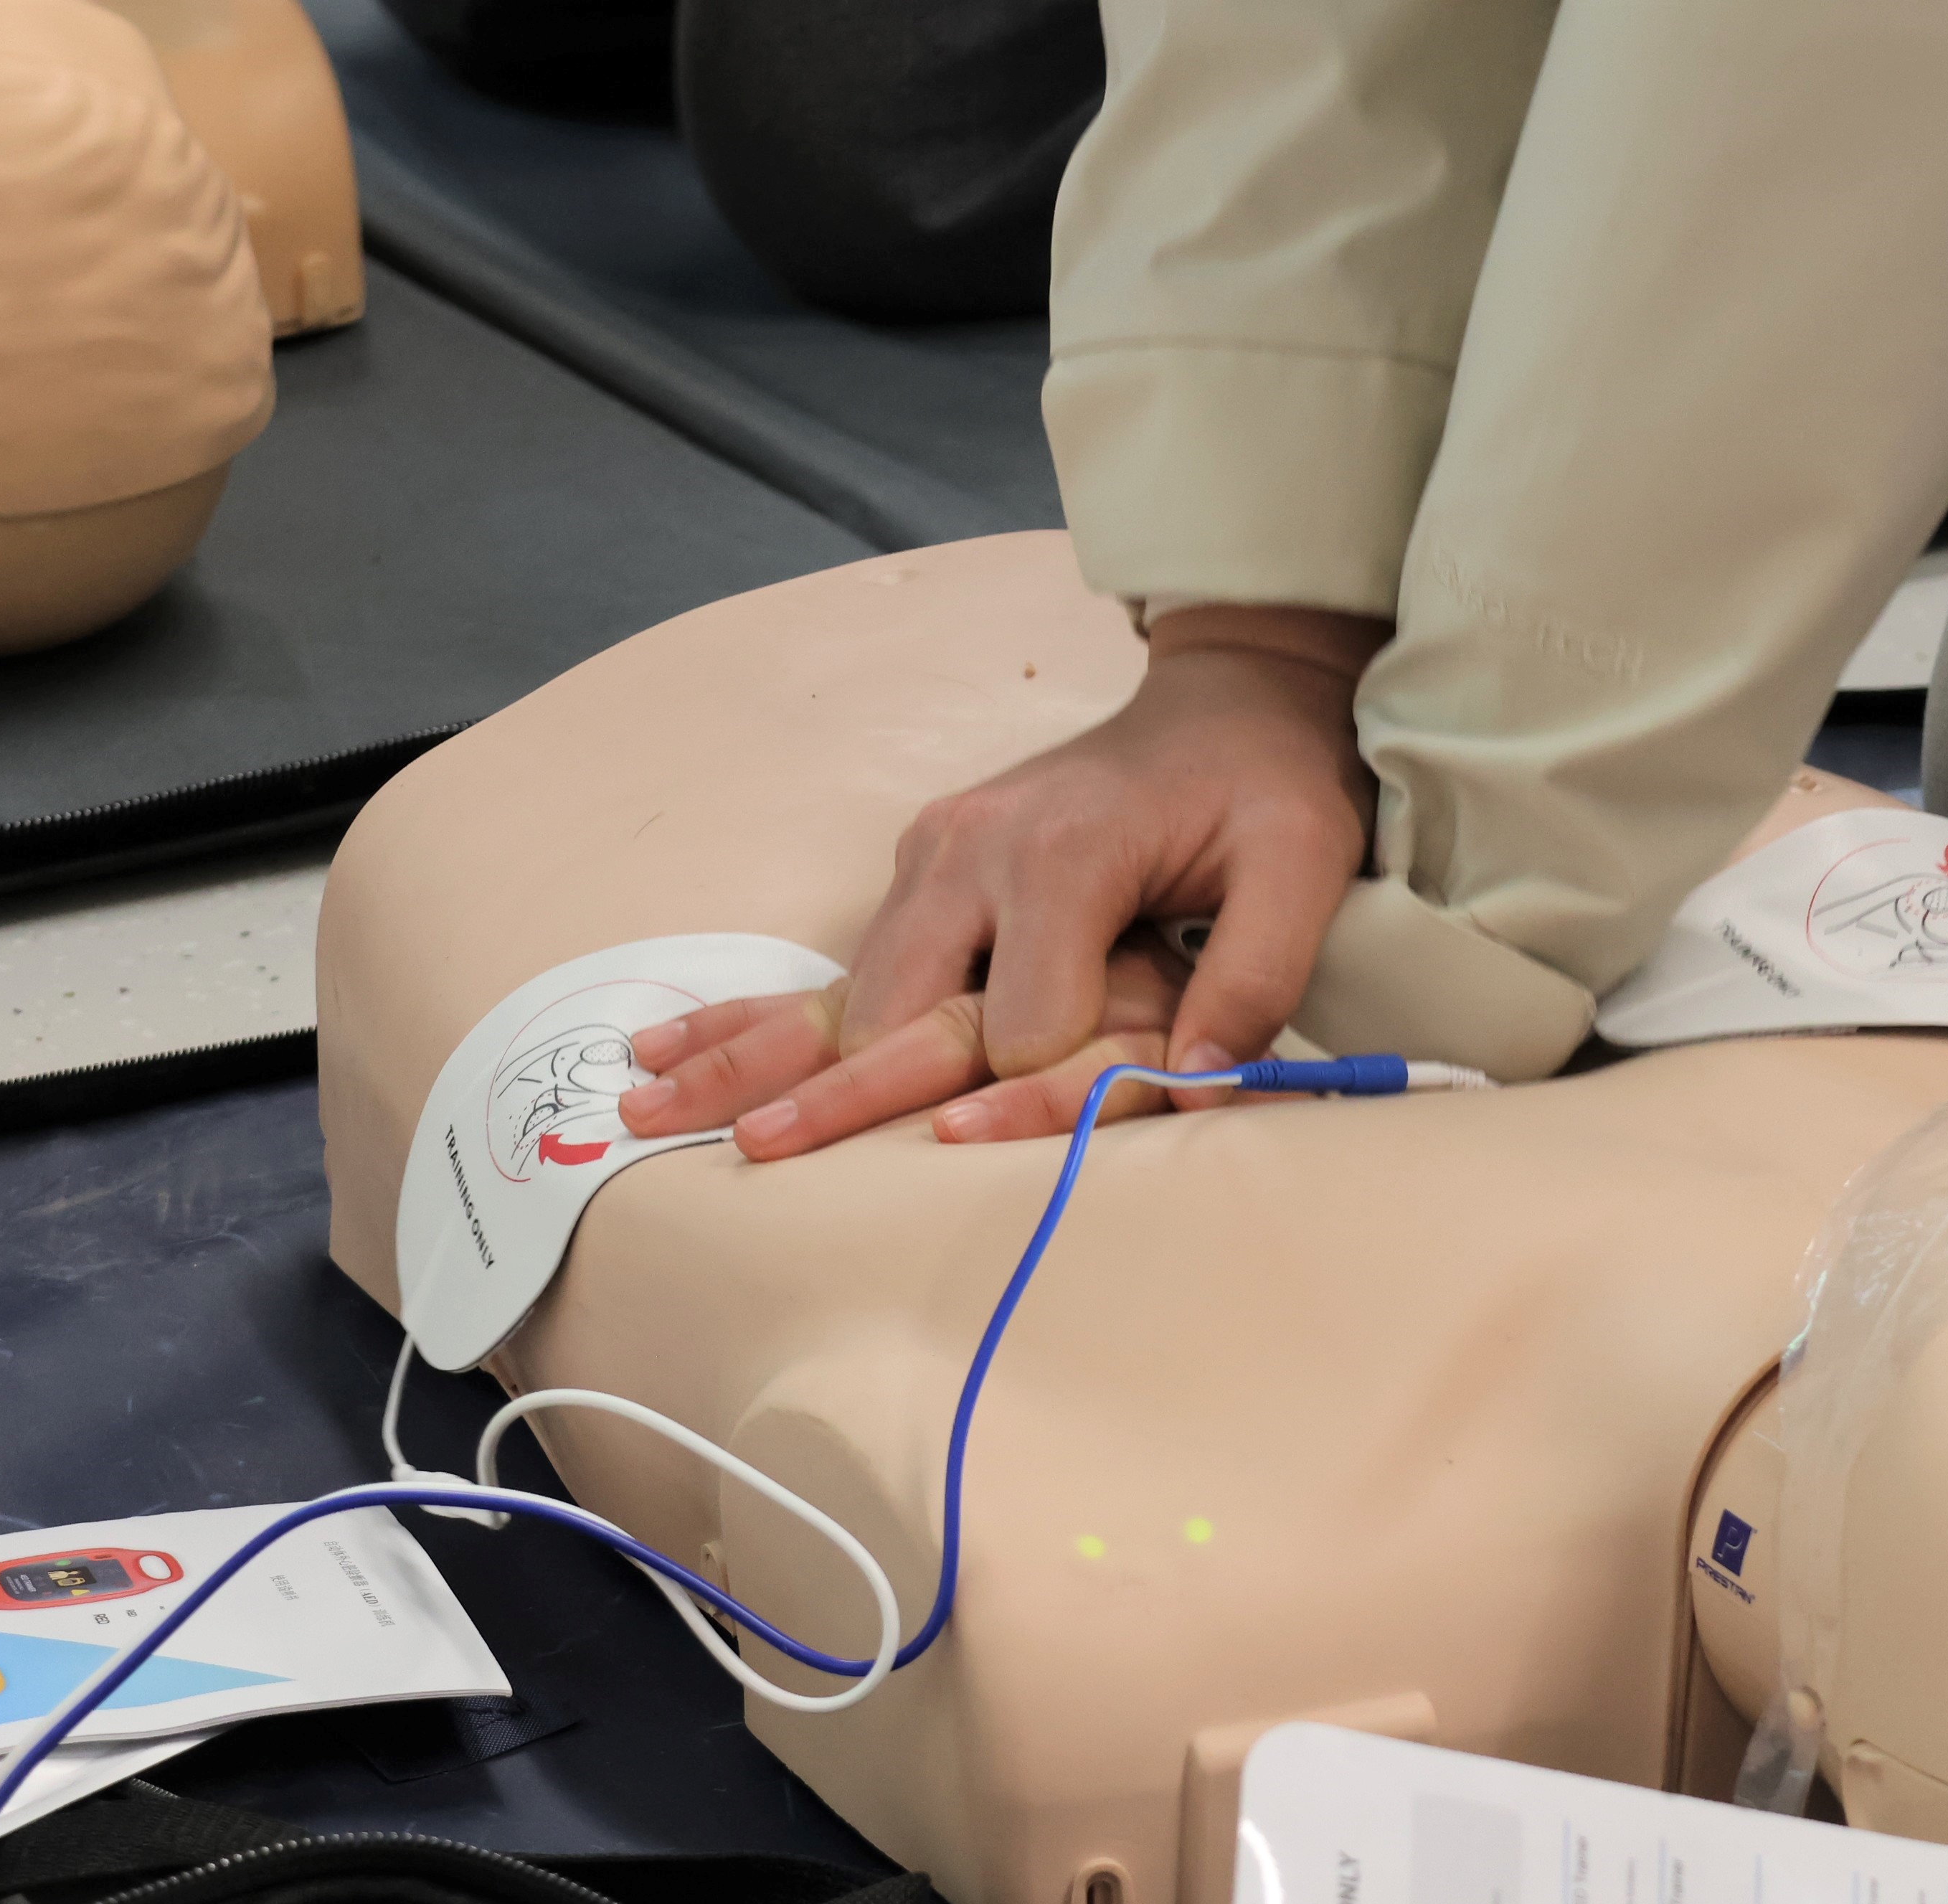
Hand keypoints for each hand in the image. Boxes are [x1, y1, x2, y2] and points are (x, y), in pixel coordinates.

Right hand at [617, 603, 1386, 1157]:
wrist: (1228, 700)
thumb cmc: (1268, 786)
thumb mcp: (1303, 862)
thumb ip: (1256, 972)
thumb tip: (1204, 1084)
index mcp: (1058, 852)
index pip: (1023, 1025)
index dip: (1052, 1090)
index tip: (1077, 1118)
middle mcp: (970, 852)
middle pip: (895, 1011)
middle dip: (828, 1095)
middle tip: (744, 1158)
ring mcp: (931, 859)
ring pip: (842, 993)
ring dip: (753, 1058)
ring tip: (644, 1109)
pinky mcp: (920, 874)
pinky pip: (833, 964)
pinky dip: (750, 1014)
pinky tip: (661, 1046)